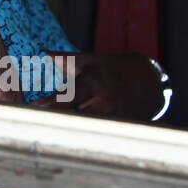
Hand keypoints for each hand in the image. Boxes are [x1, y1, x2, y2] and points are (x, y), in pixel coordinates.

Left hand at [31, 52, 164, 120]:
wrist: (151, 80)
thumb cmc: (114, 68)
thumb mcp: (92, 60)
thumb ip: (66, 60)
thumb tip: (44, 54)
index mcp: (93, 83)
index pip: (68, 95)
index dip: (51, 102)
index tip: (36, 106)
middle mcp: (103, 102)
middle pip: (73, 115)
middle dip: (63, 114)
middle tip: (53, 114)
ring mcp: (114, 118)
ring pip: (85, 125)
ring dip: (78, 122)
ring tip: (78, 118)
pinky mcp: (123, 129)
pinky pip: (100, 134)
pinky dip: (92, 131)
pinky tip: (92, 130)